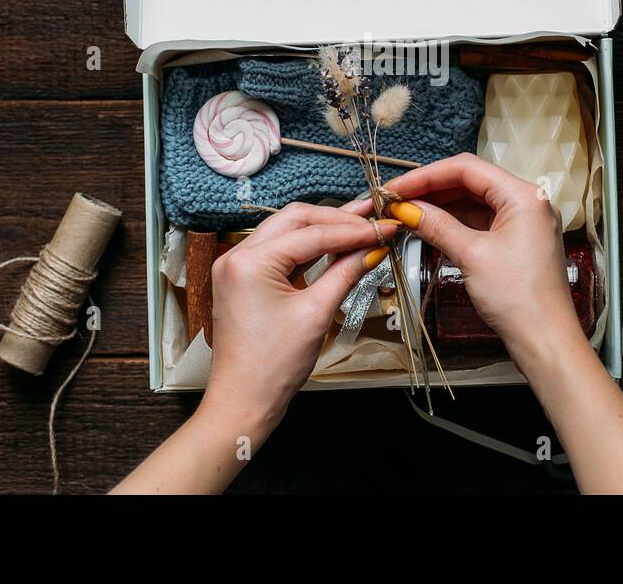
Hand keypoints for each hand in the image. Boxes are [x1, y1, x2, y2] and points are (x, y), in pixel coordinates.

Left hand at [202, 203, 397, 440]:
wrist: (243, 402)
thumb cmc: (273, 366)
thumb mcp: (316, 313)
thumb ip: (345, 272)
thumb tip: (373, 248)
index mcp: (250, 261)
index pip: (312, 233)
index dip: (353, 230)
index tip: (384, 226)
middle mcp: (237, 255)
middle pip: (296, 219)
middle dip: (337, 220)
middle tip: (373, 220)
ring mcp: (238, 266)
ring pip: (287, 231)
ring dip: (324, 229)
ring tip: (361, 227)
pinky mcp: (244, 279)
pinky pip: (280, 251)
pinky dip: (309, 248)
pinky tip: (336, 246)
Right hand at [368, 155, 622, 493]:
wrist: (545, 340)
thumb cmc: (519, 298)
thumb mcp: (471, 255)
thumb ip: (437, 225)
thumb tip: (406, 209)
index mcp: (524, 195)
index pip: (467, 169)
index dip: (426, 175)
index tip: (396, 187)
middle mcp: (527, 202)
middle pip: (470, 182)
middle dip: (431, 189)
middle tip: (395, 199)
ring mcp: (523, 222)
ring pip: (473, 202)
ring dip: (440, 206)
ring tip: (406, 212)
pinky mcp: (516, 241)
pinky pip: (480, 221)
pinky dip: (454, 222)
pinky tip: (429, 226)